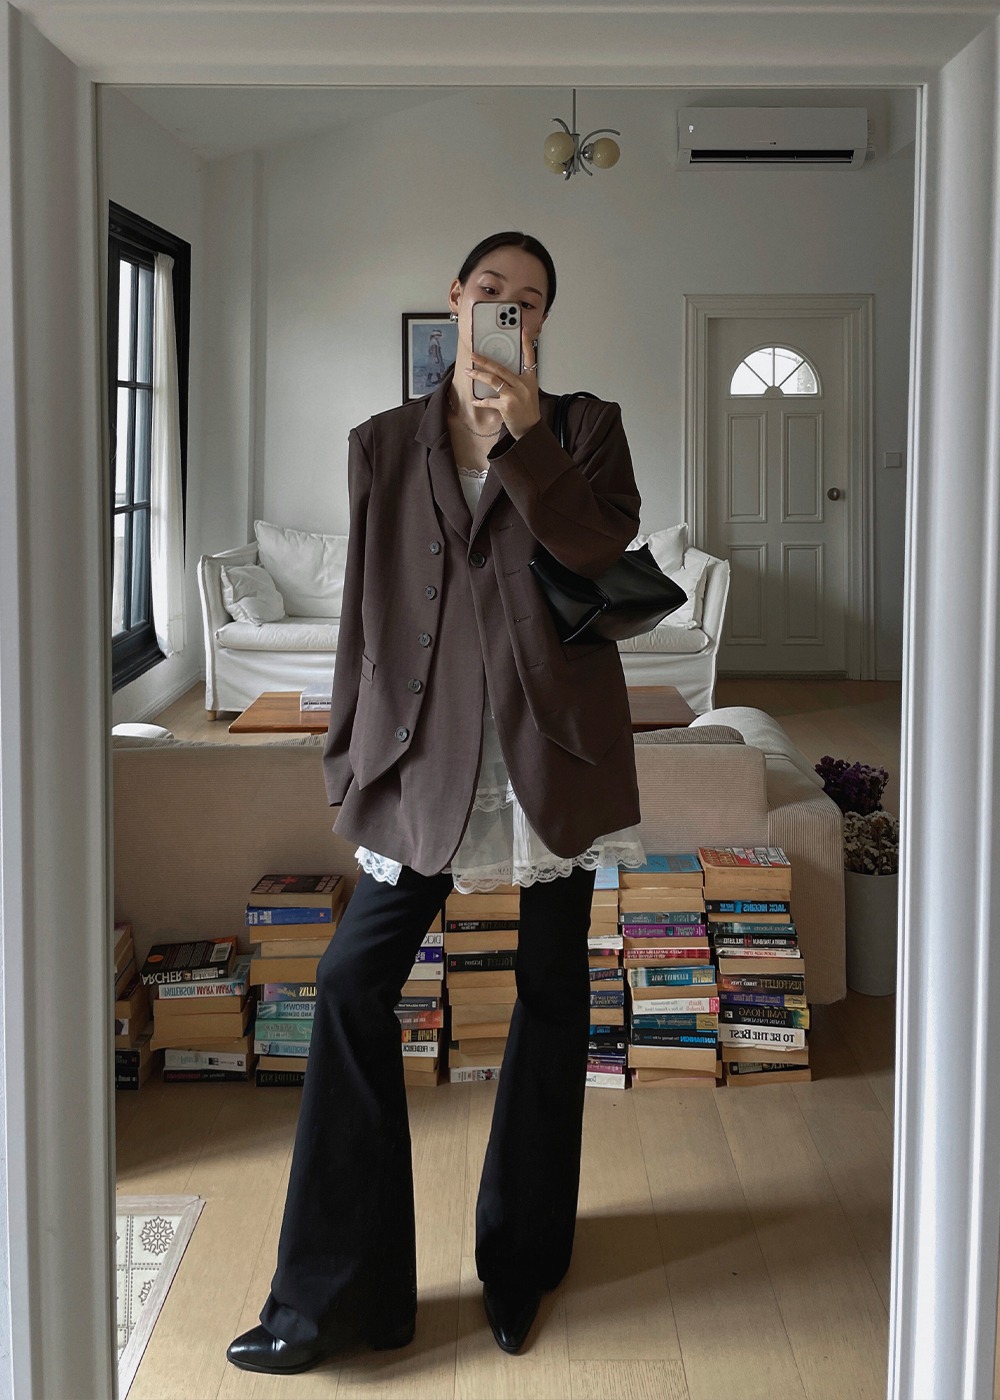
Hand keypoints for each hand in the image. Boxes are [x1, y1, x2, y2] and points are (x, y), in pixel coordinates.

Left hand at [465, 322, 539, 440]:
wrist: (530, 429)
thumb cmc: (528, 410)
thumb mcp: (528, 391)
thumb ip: (518, 380)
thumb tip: (500, 371)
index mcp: (530, 379)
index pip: (529, 357)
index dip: (526, 343)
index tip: (522, 330)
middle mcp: (523, 384)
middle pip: (501, 368)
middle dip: (484, 360)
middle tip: (474, 355)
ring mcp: (514, 395)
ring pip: (493, 380)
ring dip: (478, 375)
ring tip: (469, 372)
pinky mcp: (506, 406)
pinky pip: (489, 400)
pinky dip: (480, 401)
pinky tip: (474, 400)